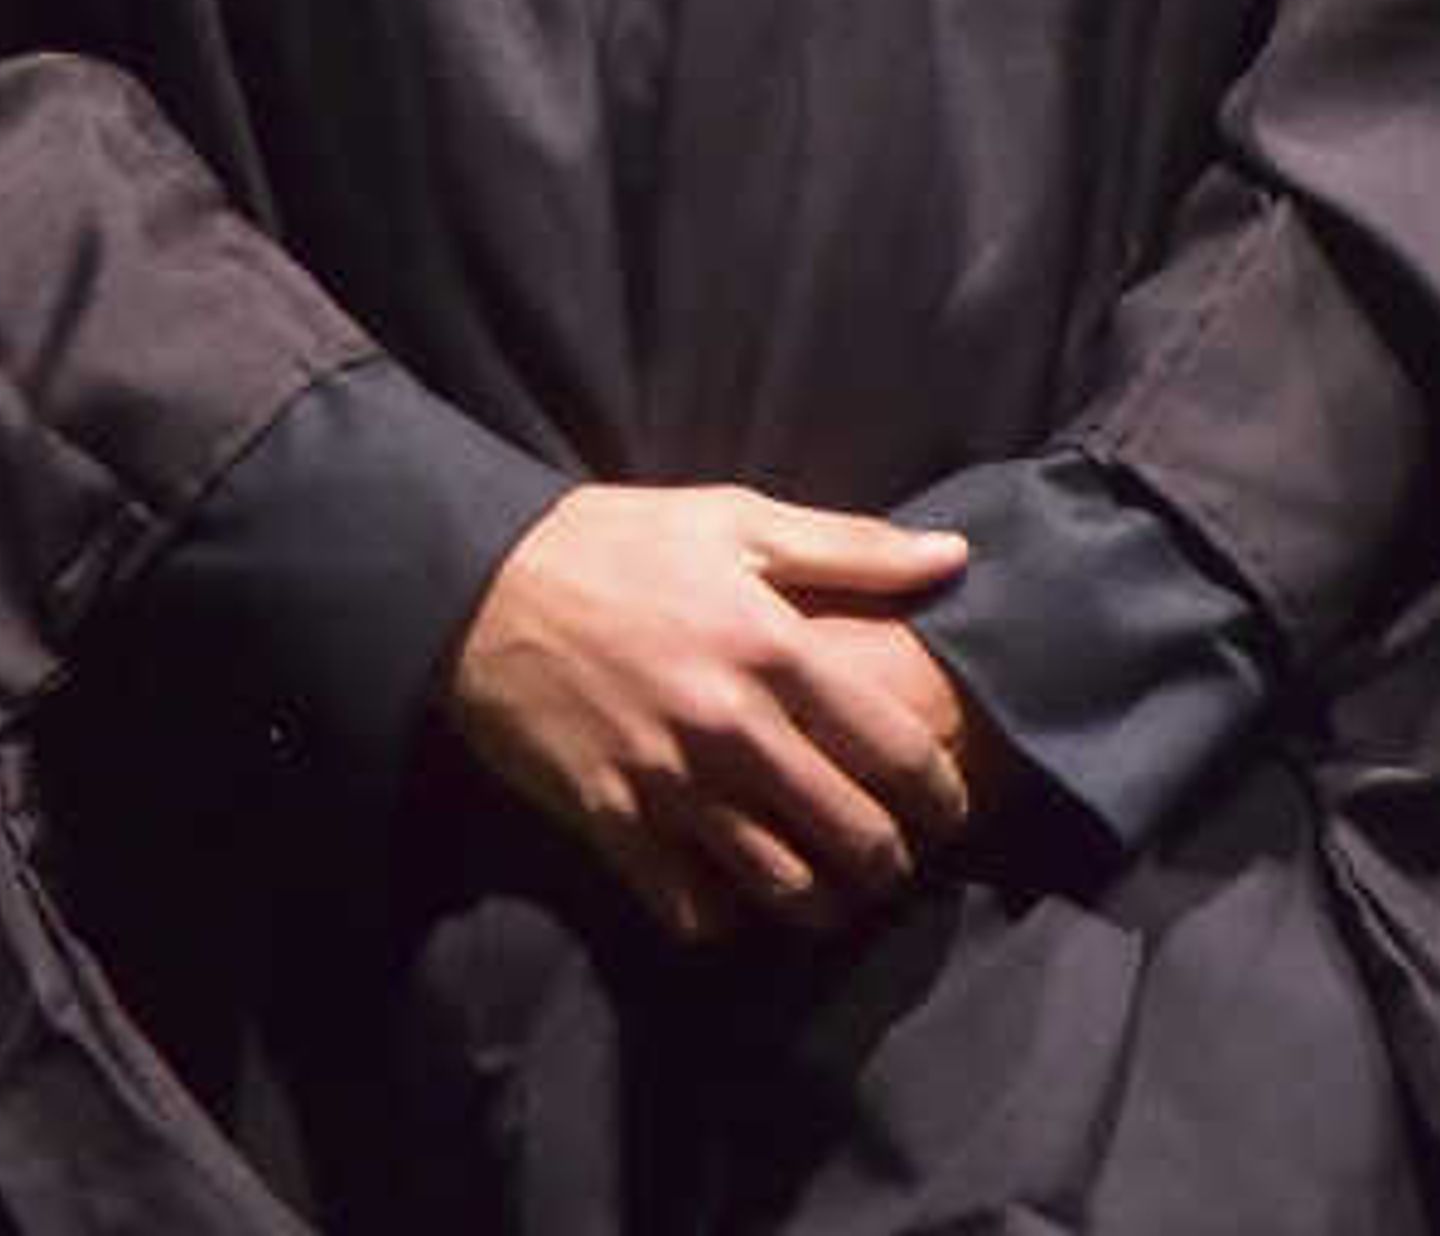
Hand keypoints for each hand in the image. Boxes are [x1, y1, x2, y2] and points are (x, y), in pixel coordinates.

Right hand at [440, 482, 970, 945]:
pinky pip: (692, 910)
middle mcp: (731, 726)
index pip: (893, 749)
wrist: (485, 581)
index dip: (941, 793)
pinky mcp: (612, 824)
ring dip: (824, 905)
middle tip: (897, 862)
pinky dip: (728, 920)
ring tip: (838, 897)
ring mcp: (669, 784)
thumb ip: (851, 547)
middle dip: (891, 862)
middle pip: (848, 834)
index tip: (951, 808)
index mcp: (773, 645)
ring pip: (780, 886)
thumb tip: (955, 560)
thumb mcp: (738, 519)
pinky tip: (740, 900)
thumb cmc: (622, 542)